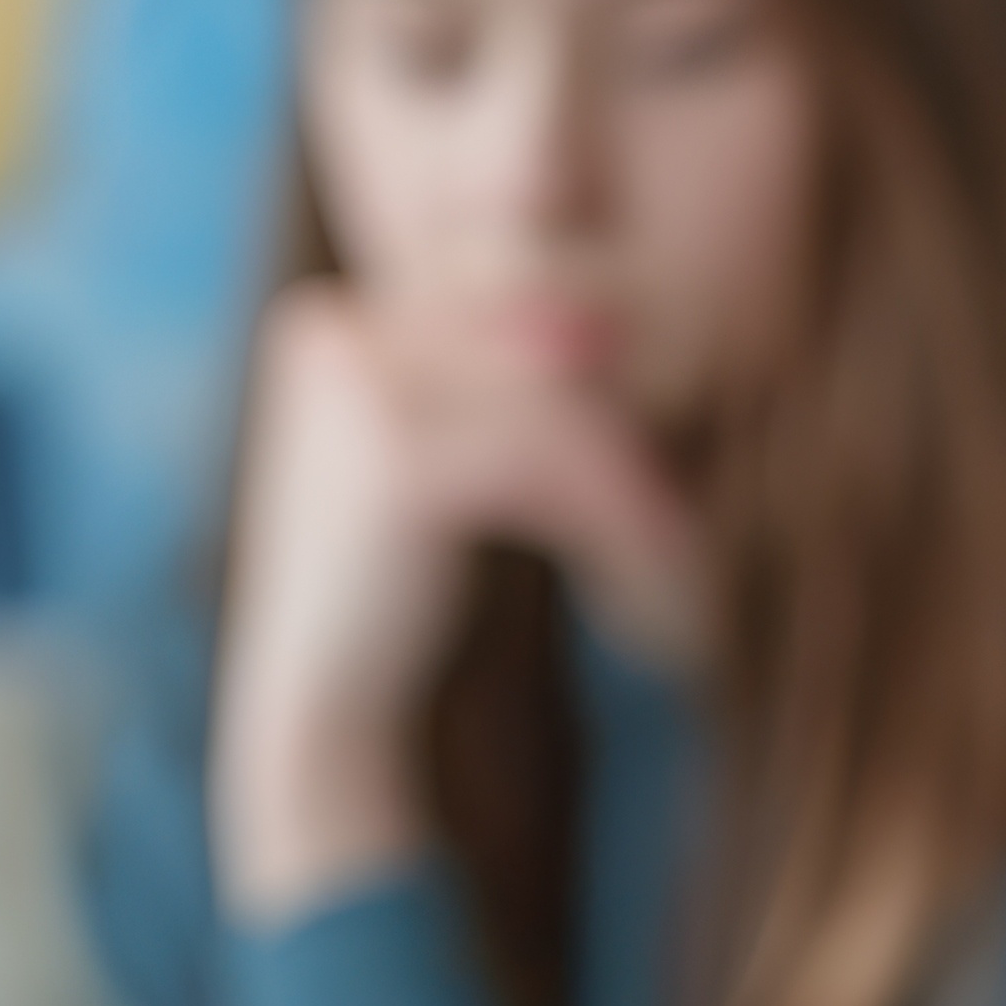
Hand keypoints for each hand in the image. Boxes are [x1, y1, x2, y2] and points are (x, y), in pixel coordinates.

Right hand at [210, 285, 713, 920]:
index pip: (505, 307)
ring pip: (553, 404)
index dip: (587, 385)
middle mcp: (331, 332)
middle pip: (536, 341)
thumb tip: (608, 326)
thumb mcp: (445, 460)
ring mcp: (354, 388)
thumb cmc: (394, 585)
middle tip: (685, 510)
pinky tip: (660, 574)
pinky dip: (617, 519)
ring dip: (632, 482)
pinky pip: (547, 463)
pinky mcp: (394, 462)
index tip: (655, 457)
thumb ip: (503, 382)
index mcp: (333, 318)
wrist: (320, 698)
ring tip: (684, 550)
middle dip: (619, 428)